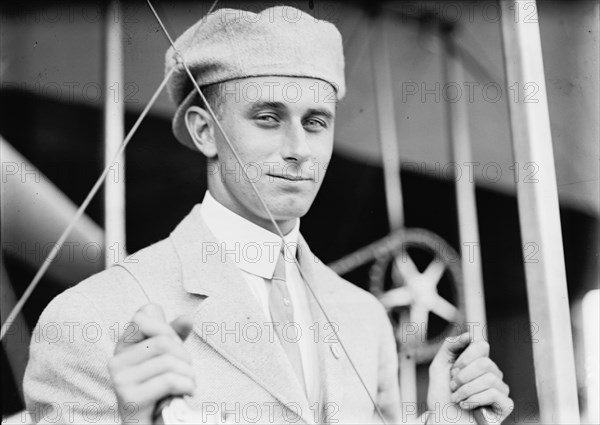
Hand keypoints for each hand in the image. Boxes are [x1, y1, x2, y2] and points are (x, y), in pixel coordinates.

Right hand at [108, 304, 194, 423]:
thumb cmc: (161, 391)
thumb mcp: (168, 358)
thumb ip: (174, 336)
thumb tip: (187, 318)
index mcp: (123, 347)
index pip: (144, 316)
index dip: (168, 329)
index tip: (176, 348)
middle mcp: (116, 362)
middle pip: (162, 340)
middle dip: (184, 355)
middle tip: (186, 371)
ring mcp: (120, 381)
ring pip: (168, 361)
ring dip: (188, 374)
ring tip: (187, 384)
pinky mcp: (131, 400)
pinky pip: (169, 380)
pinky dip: (186, 385)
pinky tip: (186, 392)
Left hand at [427, 332, 512, 423]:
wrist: (443, 421)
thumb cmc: (442, 396)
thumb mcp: (439, 366)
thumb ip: (450, 346)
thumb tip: (469, 335)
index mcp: (478, 362)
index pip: (481, 345)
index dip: (464, 357)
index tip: (453, 371)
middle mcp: (492, 373)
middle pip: (485, 362)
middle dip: (463, 376)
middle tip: (453, 387)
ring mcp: (500, 389)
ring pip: (489, 378)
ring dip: (466, 390)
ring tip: (457, 398)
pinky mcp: (505, 405)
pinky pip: (494, 393)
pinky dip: (475, 399)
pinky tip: (467, 406)